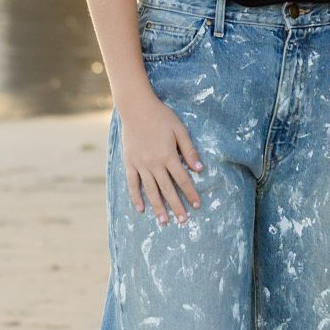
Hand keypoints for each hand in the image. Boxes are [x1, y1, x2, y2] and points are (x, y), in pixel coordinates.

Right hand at [119, 91, 204, 225]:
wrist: (136, 108)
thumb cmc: (161, 116)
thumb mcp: (180, 130)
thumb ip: (189, 150)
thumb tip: (200, 169)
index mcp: (168, 156)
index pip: (183, 180)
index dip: (191, 193)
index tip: (197, 206)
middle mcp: (154, 164)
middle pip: (168, 189)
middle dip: (176, 206)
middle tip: (183, 221)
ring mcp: (140, 165)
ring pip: (150, 191)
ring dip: (158, 207)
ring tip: (164, 221)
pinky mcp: (129, 163)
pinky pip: (132, 184)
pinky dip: (136, 197)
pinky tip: (141, 209)